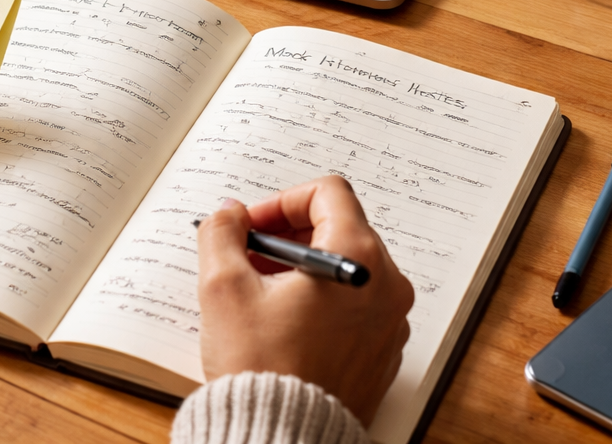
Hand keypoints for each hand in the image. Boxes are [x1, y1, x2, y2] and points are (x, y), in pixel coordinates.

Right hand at [196, 176, 414, 426]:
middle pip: (338, 226)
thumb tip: (230, 214)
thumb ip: (223, 233)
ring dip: (300, 264)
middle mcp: (386, 286)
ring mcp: (389, 321)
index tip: (253, 224)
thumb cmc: (261, 369)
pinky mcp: (381, 350)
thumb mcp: (224, 287)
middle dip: (287, 233)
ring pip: (344, 264)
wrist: (282, 443)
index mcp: (358, 259)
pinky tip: (280, 318)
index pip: (327, 192)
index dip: (282, 200)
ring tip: (259, 288)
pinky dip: (319, 296)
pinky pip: (353, 301)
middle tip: (248, 254)